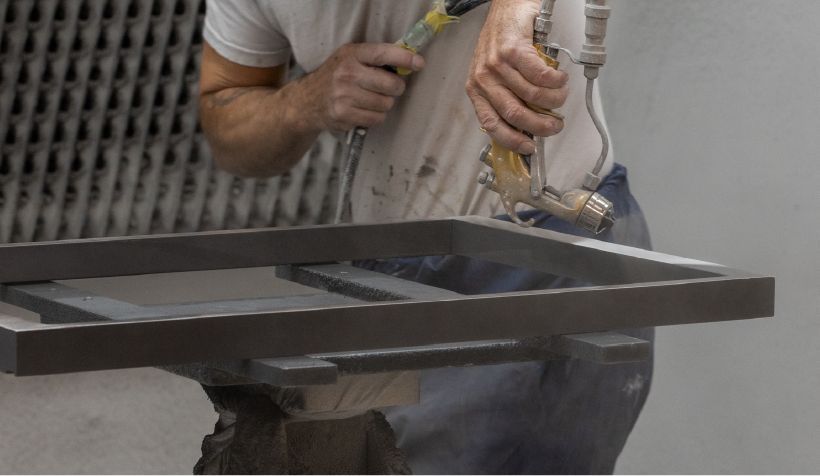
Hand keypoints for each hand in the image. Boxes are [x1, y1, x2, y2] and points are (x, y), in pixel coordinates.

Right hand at [300, 43, 425, 132]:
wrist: (306, 101)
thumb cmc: (336, 77)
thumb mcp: (350, 58)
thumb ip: (375, 58)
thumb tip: (410, 62)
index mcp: (351, 54)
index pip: (383, 54)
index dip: (404, 59)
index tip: (419, 63)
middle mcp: (347, 73)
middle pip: (391, 84)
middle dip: (396, 88)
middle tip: (389, 88)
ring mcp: (344, 95)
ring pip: (386, 104)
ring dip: (384, 104)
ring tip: (371, 100)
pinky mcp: (344, 115)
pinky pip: (376, 119)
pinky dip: (375, 117)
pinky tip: (363, 111)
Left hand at [466, 0, 568, 154]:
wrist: (507, 7)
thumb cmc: (503, 41)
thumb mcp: (495, 74)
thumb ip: (505, 97)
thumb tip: (526, 126)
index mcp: (476, 89)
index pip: (491, 124)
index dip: (512, 140)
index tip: (529, 147)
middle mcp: (483, 79)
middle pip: (514, 114)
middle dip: (540, 125)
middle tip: (555, 125)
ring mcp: (496, 64)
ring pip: (531, 95)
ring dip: (553, 100)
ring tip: (561, 95)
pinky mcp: (513, 50)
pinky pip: (540, 75)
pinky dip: (555, 81)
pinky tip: (560, 78)